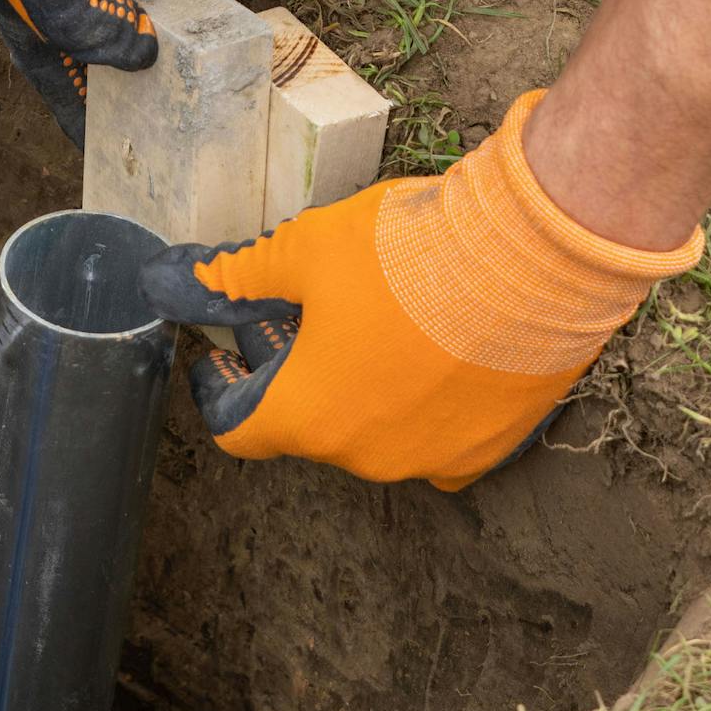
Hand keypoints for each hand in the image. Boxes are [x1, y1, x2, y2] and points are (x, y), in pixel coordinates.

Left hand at [139, 91, 703, 488]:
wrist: (537, 257)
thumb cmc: (411, 254)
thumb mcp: (305, 250)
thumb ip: (235, 275)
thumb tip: (172, 281)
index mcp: (307, 420)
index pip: (237, 428)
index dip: (222, 385)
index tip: (226, 345)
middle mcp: (365, 459)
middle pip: (309, 423)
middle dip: (297, 371)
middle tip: (309, 307)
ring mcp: (432, 461)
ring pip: (377, 428)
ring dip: (365, 384)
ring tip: (382, 315)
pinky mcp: (491, 449)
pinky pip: (440, 434)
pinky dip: (427, 399)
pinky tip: (438, 343)